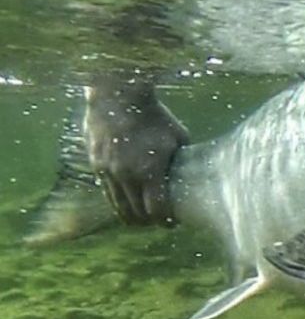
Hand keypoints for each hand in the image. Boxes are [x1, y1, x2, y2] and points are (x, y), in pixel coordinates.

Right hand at [85, 75, 188, 225]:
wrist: (118, 95)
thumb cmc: (155, 115)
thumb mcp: (178, 137)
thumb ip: (183, 160)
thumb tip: (195, 174)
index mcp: (149, 171)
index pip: (156, 210)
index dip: (165, 221)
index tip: (172, 223)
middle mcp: (126, 175)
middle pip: (136, 213)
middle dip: (149, 221)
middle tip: (159, 222)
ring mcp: (108, 171)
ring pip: (117, 206)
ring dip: (131, 216)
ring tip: (142, 217)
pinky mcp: (96, 164)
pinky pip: (107, 191)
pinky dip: (117, 200)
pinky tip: (127, 200)